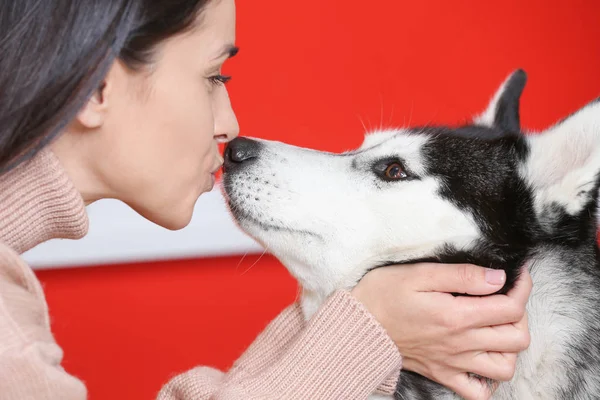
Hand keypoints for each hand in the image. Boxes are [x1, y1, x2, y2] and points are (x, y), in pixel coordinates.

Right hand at [351, 263, 531, 399]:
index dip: (522, 287)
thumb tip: (498, 278)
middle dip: (520, 315)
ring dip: (510, 347)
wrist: (358, 325)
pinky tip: (482, 357)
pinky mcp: (442, 374)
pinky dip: (489, 379)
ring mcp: (453, 362)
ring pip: (505, 367)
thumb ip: (462, 275)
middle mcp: (460, 343)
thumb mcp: (419, 273)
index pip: (511, 307)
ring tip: (496, 327)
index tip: (516, 274)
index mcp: (456, 315)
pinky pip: (478, 392)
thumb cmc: (384, 294)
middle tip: (504, 298)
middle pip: (517, 338)